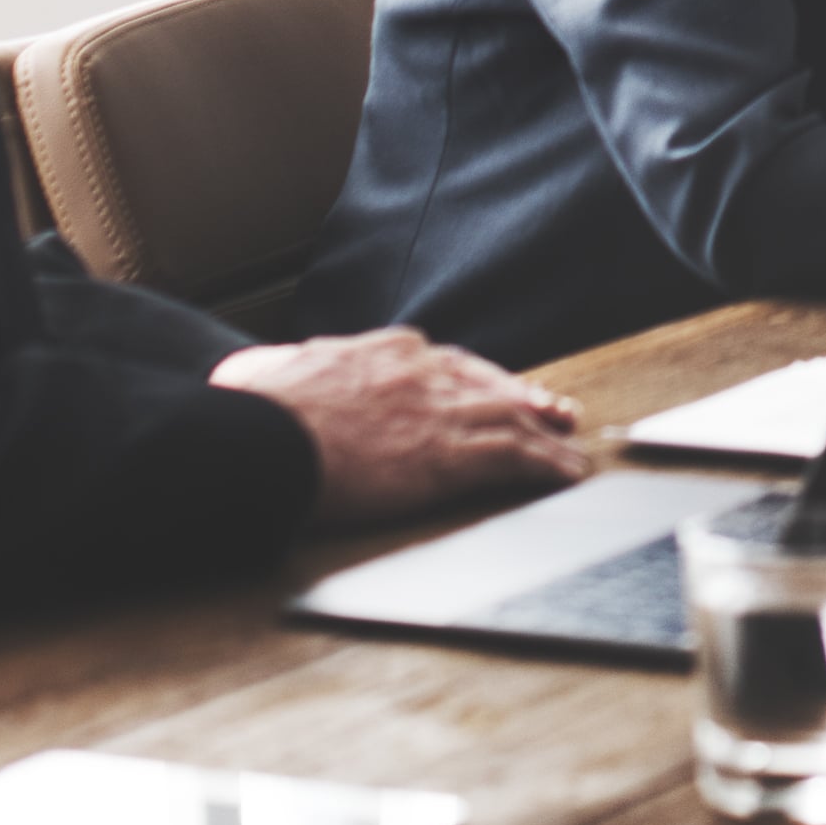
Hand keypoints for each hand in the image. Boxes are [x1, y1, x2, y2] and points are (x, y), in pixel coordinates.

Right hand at [211, 328, 591, 527]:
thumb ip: (283, 367)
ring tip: (571, 451)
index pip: (449, 363)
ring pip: (512, 419)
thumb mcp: (268, 370)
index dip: (478, 379)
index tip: (494, 389)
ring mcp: (440, 411)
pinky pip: (513, 456)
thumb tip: (254, 370)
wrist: (262, 440)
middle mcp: (424, 371)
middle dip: (527, 401)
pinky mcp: (447, 455)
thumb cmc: (256, 414)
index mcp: (386, 351)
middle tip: (557, 414)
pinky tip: (564, 474)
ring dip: (548, 437)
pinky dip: (546, 465)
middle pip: (490, 386)